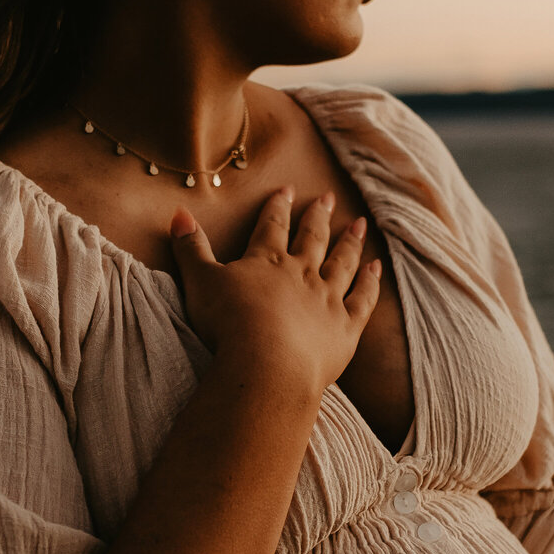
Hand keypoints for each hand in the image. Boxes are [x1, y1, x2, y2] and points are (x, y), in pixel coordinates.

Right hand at [170, 187, 380, 401]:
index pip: (272, 226)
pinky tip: (376, 269)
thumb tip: (178, 213)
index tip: (288, 190)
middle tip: (328, 198)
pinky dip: (370, 283)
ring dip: (350, 243)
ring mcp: (326, 300)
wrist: (266, 364)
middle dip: (318, 217)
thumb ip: (191, 248)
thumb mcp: (200, 281)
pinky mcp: (345, 328)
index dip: (279, 207)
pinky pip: (362, 300)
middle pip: (312, 239)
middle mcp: (301, 273)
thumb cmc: (228, 324)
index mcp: (266, 261)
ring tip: (359, 225)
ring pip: (342, 263)